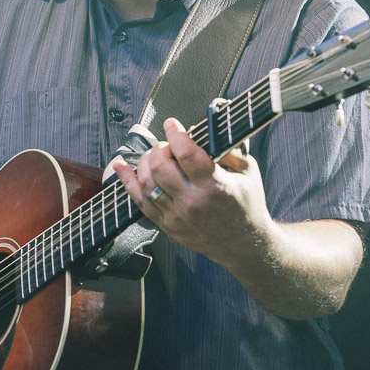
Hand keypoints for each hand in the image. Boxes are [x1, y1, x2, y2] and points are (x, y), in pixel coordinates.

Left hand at [111, 118, 273, 266]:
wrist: (243, 244)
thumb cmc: (247, 205)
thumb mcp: (248, 173)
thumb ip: (230, 149)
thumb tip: (209, 127)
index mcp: (215, 187)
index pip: (187, 155)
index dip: (176, 135)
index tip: (172, 124)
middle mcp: (193, 203)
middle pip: (161, 167)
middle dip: (160, 148)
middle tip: (168, 145)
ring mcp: (177, 216)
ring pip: (146, 183)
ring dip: (145, 162)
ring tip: (155, 155)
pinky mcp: (166, 225)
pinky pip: (139, 201)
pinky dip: (127, 181)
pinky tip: (121, 166)